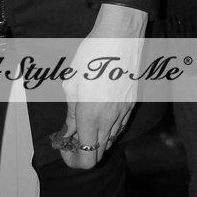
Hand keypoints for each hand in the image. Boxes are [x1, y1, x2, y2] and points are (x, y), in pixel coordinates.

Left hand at [57, 4, 146, 168]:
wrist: (120, 35)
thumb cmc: (91, 56)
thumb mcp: (71, 84)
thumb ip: (69, 114)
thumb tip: (67, 132)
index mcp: (90, 119)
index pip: (86, 160)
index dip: (72, 160)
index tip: (64, 145)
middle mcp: (109, 121)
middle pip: (99, 154)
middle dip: (83, 150)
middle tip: (72, 135)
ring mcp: (123, 112)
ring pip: (111, 140)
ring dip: (97, 139)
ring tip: (85, 122)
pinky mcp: (132, 103)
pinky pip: (120, 125)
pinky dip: (109, 127)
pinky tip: (100, 112)